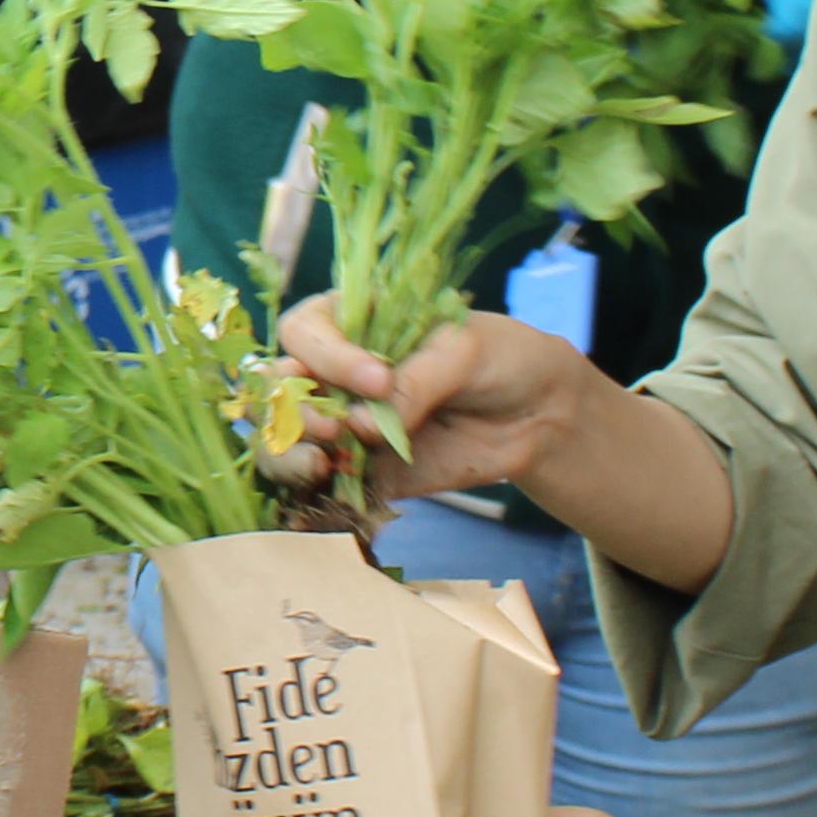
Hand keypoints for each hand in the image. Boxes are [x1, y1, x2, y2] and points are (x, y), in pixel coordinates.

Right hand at [274, 298, 596, 499]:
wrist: (538, 414)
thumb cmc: (499, 357)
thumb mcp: (462, 352)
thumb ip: (412, 383)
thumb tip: (361, 428)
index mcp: (350, 322)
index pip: (304, 333)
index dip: (328, 356)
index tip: (378, 378)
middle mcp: (334, 373)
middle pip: (277, 389)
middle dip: (293, 410)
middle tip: (333, 428)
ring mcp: (344, 425)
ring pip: (284, 442)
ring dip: (288, 455)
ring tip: (322, 465)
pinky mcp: (362, 472)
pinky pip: (322, 487)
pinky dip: (314, 494)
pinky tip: (329, 495)